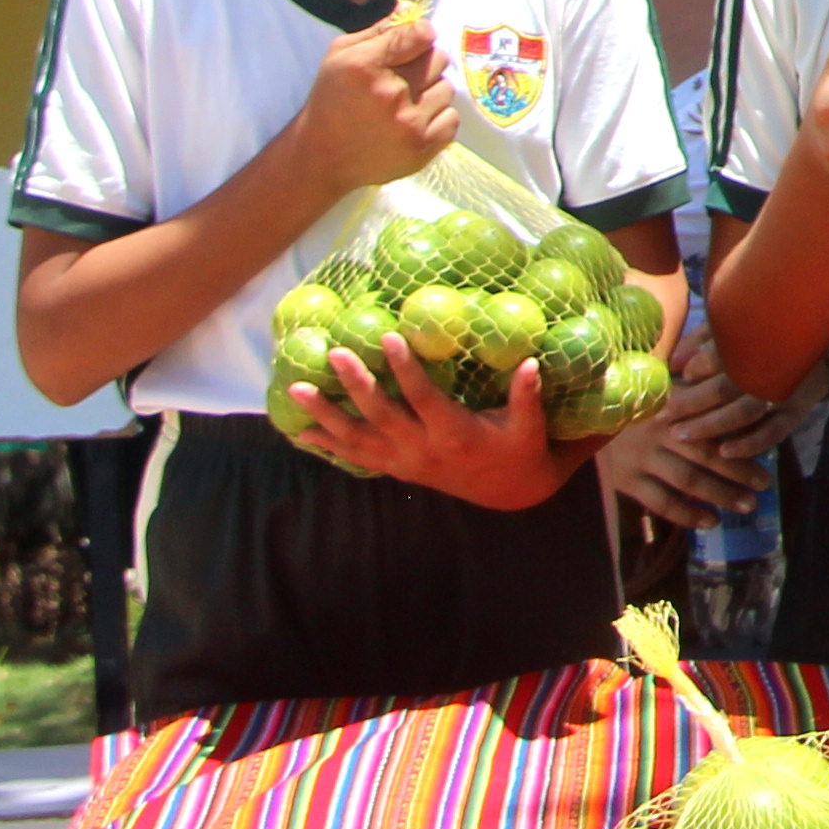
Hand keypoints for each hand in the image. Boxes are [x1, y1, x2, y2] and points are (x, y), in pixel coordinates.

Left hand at [292, 335, 570, 508]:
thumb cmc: (520, 448)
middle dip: (355, 384)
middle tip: (335, 353)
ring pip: (357, 439)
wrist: (508, 491)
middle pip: (381, 415)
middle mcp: (423, 450)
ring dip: (326, 415)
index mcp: (454, 434)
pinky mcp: (397, 468)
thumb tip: (531, 361)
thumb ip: (527, 394)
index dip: (404, 369)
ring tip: (297, 390)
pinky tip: (302, 432)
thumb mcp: (530, 425)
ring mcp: (405, 462)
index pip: (422, 398)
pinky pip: (356, 457)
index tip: (388, 337)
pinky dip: (328, 445)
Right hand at [295, 9, 454, 199]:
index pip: (421, 34)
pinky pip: (452, 118)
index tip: (414, 43)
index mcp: (365, 65)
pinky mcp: (422, 148)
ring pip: (446, 89)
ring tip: (404, 104)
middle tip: (403, 79)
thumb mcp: (341, 57)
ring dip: (430, 93)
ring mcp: (408, 123)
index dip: (421, 35)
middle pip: (438, 59)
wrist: (321, 159)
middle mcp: (389, 93)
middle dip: (425, 64)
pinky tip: (413, 123)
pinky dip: (437, 119)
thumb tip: (411, 7)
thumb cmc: (331, 101)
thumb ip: (379, 31)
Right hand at [591, 366, 776, 530]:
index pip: (713, 424)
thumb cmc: (633, 400)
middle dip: (739, 471)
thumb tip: (739, 392)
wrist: (581, 417)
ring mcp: (641, 457)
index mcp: (671, 404)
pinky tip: (710, 521)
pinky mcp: (627, 480)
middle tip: (764, 486)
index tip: (768, 450)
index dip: (741, 439)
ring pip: (688, 481)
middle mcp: (658, 430)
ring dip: (721, 495)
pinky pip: (662, 502)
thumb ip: (695, 390)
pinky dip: (687, 514)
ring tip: (747, 506)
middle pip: (706, 455)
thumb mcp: (662, 385)